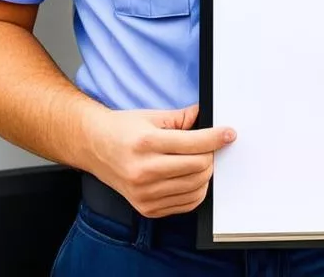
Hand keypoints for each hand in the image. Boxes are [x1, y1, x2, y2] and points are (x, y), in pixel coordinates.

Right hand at [86, 102, 234, 217]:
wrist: (95, 147)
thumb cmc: (123, 129)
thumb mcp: (151, 116)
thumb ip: (182, 118)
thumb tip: (207, 115)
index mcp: (146, 143)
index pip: (194, 143)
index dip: (216, 137)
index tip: (229, 133)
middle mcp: (144, 171)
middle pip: (198, 167)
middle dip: (212, 154)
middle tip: (211, 145)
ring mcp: (145, 194)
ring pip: (195, 187)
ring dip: (206, 173)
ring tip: (201, 160)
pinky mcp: (147, 208)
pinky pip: (185, 204)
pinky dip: (196, 191)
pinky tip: (192, 177)